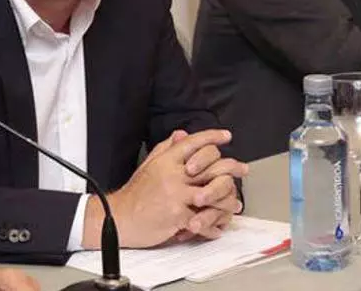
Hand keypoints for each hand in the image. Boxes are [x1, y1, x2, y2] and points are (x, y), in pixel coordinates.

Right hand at [84, 129, 237, 247]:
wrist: (118, 218)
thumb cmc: (134, 194)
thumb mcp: (148, 165)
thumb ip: (166, 148)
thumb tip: (181, 134)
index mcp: (166, 161)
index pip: (193, 142)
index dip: (212, 136)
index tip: (226, 136)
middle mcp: (173, 175)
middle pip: (210, 165)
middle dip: (231, 166)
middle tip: (242, 169)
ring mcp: (176, 195)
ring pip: (212, 192)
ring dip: (227, 199)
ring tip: (233, 203)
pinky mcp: (177, 215)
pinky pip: (202, 219)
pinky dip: (212, 225)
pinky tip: (217, 226)